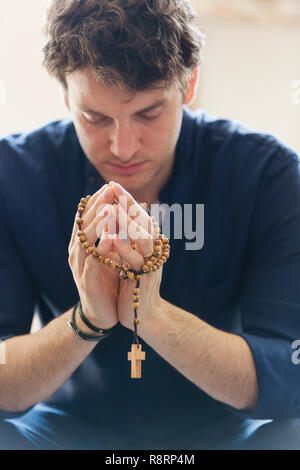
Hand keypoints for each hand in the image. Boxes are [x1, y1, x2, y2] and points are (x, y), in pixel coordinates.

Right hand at [68, 184, 119, 329]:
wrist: (101, 313)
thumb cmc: (106, 280)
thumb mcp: (108, 254)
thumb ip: (110, 234)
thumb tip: (118, 211)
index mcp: (82, 244)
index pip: (87, 217)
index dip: (98, 201)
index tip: (109, 185)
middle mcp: (77, 252)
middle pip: (84, 224)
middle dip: (97, 206)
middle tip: (109, 189)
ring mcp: (81, 267)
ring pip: (86, 240)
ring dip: (98, 224)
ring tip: (109, 208)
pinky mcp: (88, 281)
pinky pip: (94, 262)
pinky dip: (102, 249)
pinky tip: (111, 239)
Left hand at [109, 183, 163, 330]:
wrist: (144, 315)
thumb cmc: (135, 284)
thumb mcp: (131, 257)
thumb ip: (130, 238)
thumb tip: (122, 214)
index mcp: (149, 244)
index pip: (139, 216)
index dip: (127, 200)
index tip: (113, 185)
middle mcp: (153, 250)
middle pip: (144, 221)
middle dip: (128, 204)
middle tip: (115, 188)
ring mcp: (150, 263)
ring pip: (142, 238)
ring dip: (128, 222)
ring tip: (114, 208)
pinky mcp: (143, 278)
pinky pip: (134, 261)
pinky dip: (123, 248)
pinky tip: (112, 238)